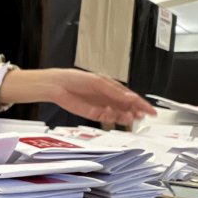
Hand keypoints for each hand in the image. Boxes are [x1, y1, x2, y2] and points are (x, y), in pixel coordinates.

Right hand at [0, 69, 156, 125]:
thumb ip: (101, 110)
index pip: (124, 98)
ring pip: (118, 93)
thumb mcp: (86, 106)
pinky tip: (120, 109)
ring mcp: (98, 82)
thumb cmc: (64, 93)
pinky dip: (114, 99)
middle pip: (124, 95)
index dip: (137, 104)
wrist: (48, 84)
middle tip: (150, 113)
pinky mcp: (92, 80)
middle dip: (137, 105)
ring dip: (127, 105)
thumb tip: (116, 117)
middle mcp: (103, 86)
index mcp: (102, 90)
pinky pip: (106, 90)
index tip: (148, 112)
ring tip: (136, 116)